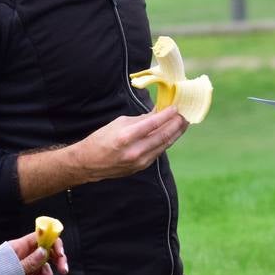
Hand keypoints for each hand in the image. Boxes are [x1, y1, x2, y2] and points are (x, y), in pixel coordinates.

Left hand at [7, 234, 67, 274]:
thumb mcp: (12, 269)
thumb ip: (29, 261)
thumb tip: (44, 251)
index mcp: (20, 247)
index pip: (41, 237)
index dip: (53, 243)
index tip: (60, 255)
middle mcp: (24, 255)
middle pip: (47, 252)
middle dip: (58, 261)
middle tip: (64, 271)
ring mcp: (25, 267)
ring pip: (44, 269)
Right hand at [71, 107, 188, 182]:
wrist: (89, 163)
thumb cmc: (101, 139)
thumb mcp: (118, 123)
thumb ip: (140, 119)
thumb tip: (158, 112)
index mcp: (126, 137)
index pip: (152, 124)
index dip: (167, 115)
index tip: (176, 107)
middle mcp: (134, 151)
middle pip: (163, 136)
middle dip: (176, 124)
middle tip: (186, 115)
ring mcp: (139, 161)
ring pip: (164, 145)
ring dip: (175, 133)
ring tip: (184, 123)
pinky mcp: (141, 167)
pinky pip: (158, 152)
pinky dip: (166, 142)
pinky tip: (172, 134)